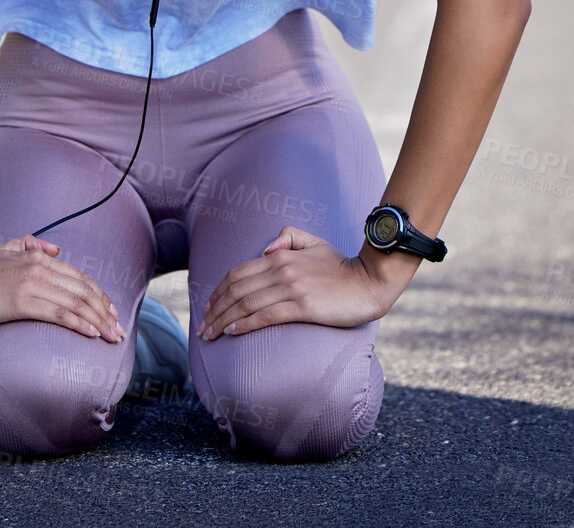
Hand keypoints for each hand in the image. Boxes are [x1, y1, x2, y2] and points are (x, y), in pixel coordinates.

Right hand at [0, 234, 126, 342]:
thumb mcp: (4, 249)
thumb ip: (30, 245)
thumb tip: (56, 249)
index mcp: (38, 258)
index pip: (79, 277)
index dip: (99, 294)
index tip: (111, 311)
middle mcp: (39, 268)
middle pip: (83, 290)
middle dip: (105, 311)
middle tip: (118, 330)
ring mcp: (32, 285)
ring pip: (75, 303)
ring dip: (98, 321)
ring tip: (111, 336)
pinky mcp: (22, 302)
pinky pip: (58, 313)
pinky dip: (79, 323)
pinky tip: (91, 333)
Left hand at [197, 224, 404, 339]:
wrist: (370, 281)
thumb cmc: (342, 266)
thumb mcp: (315, 243)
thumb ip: (289, 238)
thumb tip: (266, 248)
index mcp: (280, 255)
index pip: (238, 273)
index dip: (218, 291)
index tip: (207, 307)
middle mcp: (281, 270)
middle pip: (236, 289)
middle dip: (214, 309)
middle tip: (202, 327)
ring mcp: (292, 288)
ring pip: (247, 304)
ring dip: (223, 320)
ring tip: (210, 335)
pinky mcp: (303, 306)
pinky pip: (266, 316)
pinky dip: (244, 324)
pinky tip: (232, 332)